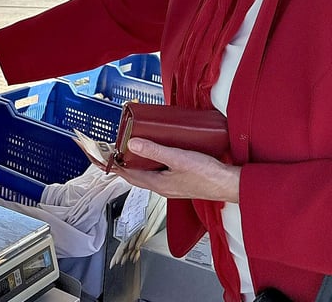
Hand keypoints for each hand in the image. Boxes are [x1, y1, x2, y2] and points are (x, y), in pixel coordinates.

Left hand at [114, 138, 240, 202]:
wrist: (230, 185)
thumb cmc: (208, 175)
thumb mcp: (178, 158)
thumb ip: (155, 151)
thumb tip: (132, 144)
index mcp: (158, 184)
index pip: (128, 174)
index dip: (113, 165)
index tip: (101, 157)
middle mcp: (162, 187)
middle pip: (134, 175)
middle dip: (121, 164)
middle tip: (111, 152)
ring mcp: (171, 185)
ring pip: (146, 174)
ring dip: (136, 163)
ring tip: (128, 151)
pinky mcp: (180, 180)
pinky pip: (159, 172)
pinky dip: (151, 163)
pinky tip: (156, 154)